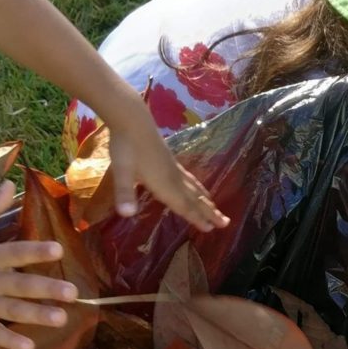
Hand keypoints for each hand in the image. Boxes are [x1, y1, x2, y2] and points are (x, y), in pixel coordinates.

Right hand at [0, 183, 76, 348]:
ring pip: (10, 310)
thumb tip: (10, 181)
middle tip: (72, 292)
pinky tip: (30, 346)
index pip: (14, 252)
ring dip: (36, 315)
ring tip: (62, 318)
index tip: (59, 249)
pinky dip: (9, 340)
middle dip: (46, 289)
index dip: (36, 251)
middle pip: (18, 285)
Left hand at [103, 91, 228, 231]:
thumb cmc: (126, 146)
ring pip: (194, 188)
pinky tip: (197, 187)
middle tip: (226, 224)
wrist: (131, 119)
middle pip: (194, 199)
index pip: (183, 205)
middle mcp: (173, 178)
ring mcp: (173, 168)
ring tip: (217, 209)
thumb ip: (124, 193)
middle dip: (210, 212)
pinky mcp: (170, 160)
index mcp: (164, 183)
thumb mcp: (121, 171)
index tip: (211, 229)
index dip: (197, 218)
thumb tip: (126, 214)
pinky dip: (197, 187)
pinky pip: (189, 178)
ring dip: (206, 201)